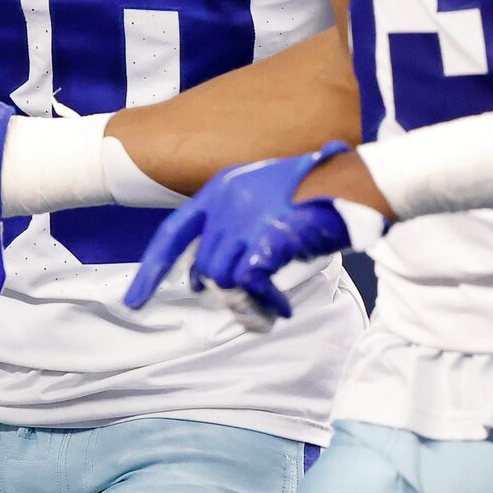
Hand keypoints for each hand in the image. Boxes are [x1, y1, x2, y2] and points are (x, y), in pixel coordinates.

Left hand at [123, 144, 378, 326]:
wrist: (359, 183)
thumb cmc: (319, 195)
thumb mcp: (265, 206)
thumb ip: (234, 235)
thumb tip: (206, 280)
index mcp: (219, 190)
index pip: (173, 234)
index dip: (152, 270)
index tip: (134, 302)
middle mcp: (226, 201)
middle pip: (206, 267)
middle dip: (226, 295)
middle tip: (252, 309)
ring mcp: (245, 217)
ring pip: (224, 279)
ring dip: (246, 302)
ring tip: (270, 308)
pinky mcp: (268, 235)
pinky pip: (250, 284)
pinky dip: (264, 302)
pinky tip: (280, 307)